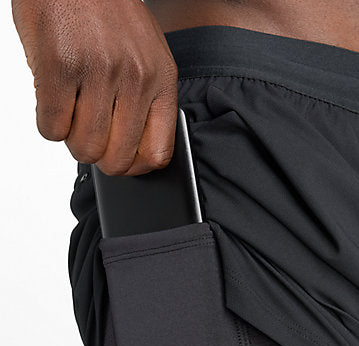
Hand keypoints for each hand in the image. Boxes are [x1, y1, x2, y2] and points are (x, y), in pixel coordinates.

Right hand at [12, 0, 177, 175]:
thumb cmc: (110, 16)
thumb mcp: (148, 57)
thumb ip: (146, 102)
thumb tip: (132, 149)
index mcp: (161, 80)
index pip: (158, 152)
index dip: (136, 168)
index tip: (123, 163)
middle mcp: (135, 79)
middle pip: (116, 159)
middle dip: (99, 157)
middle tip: (91, 137)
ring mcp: (99, 73)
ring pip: (84, 148)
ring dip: (73, 140)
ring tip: (73, 115)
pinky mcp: (60, 67)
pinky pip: (52, 128)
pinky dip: (49, 124)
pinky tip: (55, 102)